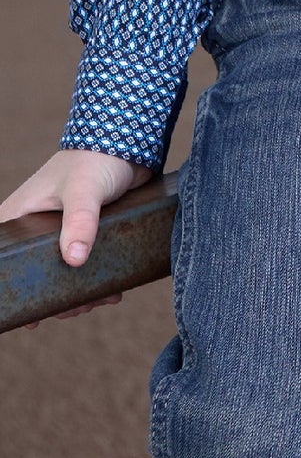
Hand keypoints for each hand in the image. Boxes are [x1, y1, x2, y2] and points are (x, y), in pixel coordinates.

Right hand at [0, 148, 154, 328]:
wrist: (130, 140)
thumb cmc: (96, 158)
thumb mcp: (85, 190)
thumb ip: (80, 221)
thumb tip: (74, 260)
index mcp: (18, 217)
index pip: (3, 261)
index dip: (9, 289)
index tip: (27, 317)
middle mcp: (33, 228)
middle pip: (34, 277)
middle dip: (54, 298)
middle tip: (76, 307)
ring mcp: (58, 234)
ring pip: (60, 276)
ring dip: (78, 294)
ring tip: (100, 298)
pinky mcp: (83, 235)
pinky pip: (83, 268)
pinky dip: (95, 283)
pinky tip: (112, 293)